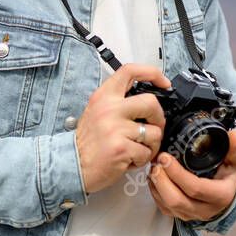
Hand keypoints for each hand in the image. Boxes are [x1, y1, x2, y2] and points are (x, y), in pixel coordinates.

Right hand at [76, 63, 167, 194]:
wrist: (72, 165)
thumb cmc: (88, 142)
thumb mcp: (97, 112)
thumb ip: (118, 102)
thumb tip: (148, 103)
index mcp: (103, 96)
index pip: (130, 71)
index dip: (152, 73)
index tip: (163, 83)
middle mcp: (109, 108)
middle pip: (151, 102)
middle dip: (159, 118)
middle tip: (153, 128)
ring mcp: (115, 128)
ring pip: (155, 132)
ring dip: (151, 145)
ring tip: (136, 149)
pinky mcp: (122, 148)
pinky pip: (147, 152)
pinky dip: (142, 159)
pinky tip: (129, 159)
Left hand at [148, 128, 235, 221]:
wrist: (225, 185)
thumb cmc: (229, 169)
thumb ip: (234, 147)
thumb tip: (235, 135)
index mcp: (221, 195)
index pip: (196, 188)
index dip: (177, 174)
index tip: (165, 156)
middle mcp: (206, 209)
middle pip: (176, 200)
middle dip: (161, 180)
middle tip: (156, 160)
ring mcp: (192, 214)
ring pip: (167, 205)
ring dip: (156, 184)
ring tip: (154, 165)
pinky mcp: (180, 214)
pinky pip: (162, 207)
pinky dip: (155, 191)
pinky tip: (155, 176)